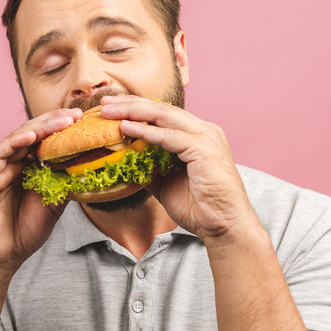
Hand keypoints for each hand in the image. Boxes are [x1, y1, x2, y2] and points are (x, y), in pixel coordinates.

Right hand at [0, 107, 82, 286]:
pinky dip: (15, 142)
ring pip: (18, 139)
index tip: (83, 122)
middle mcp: (10, 164)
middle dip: (54, 122)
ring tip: (62, 121)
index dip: (61, 130)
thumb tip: (86, 167)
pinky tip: (33, 136)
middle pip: (33, 134)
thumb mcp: (53, 205)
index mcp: (25, 169)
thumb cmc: (22, 233)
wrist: (0, 259)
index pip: (44, 141)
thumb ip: (64, 184)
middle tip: (76, 115)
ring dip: (40, 128)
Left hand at [100, 95, 255, 241]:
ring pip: (164, 116)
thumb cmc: (200, 208)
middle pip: (162, 109)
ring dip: (133, 112)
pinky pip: (169, 136)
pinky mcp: (204, 149)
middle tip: (105, 102)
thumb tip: (124, 163)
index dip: (135, 108)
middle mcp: (204, 131)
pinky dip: (146, 131)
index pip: (163, 114)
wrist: (224, 227)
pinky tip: (126, 128)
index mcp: (198, 135)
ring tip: (109, 111)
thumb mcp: (166, 183)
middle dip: (130, 103)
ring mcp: (207, 137)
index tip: (111, 107)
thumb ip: (149, 168)